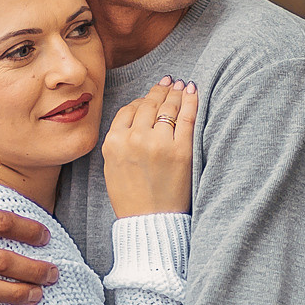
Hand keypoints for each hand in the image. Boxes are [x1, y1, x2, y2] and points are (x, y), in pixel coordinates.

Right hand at [103, 79, 196, 217]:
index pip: (129, 110)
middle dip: (160, 91)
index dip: (142, 100)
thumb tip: (136, 114)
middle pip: (149, 105)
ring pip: (167, 107)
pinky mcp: (181, 151)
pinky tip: (192, 90)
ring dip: (174, 92)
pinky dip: (190, 100)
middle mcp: (134, 139)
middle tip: (168, 82)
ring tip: (180, 85)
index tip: (151, 94)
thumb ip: (119, 140)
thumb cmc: (131, 198)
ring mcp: (159, 144)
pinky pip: (187, 117)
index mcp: (114, 142)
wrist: (149, 222)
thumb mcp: (113, 166)